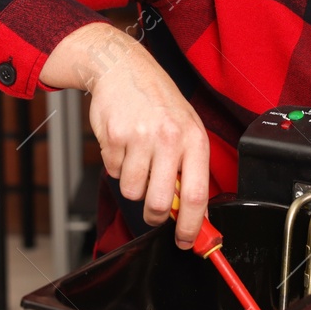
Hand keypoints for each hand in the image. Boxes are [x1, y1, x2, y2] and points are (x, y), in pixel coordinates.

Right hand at [41, 23, 211, 249]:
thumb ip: (190, 168)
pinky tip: (124, 143)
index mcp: (193, 139)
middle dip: (154, 215)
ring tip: (138, 157)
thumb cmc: (158, 100)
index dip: (191, 226)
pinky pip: (114, 171)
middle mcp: (169, 138)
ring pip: (132, 190)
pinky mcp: (114, 137)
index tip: (187, 241)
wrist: (123, 68)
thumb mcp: (186, 127)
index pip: (196, 195)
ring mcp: (140, 138)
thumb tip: (192, 212)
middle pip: (159, 202)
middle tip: (153, 209)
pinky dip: (118, 164)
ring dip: (133, 183)